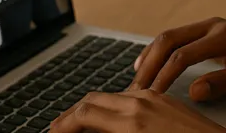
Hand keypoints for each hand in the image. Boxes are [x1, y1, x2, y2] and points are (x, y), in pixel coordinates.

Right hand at [49, 89, 225, 132]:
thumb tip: (91, 130)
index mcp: (133, 123)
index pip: (84, 114)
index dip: (63, 124)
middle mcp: (142, 104)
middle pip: (94, 100)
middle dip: (72, 115)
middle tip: (58, 129)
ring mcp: (156, 99)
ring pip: (112, 96)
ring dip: (92, 109)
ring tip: (80, 124)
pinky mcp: (167, 100)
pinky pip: (132, 96)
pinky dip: (114, 106)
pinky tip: (112, 118)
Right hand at [128, 16, 225, 101]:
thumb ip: (223, 83)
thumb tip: (194, 93)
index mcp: (222, 37)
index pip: (183, 55)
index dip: (165, 75)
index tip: (154, 95)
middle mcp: (210, 25)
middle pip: (168, 39)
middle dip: (149, 64)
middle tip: (137, 88)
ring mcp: (204, 24)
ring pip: (167, 35)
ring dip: (149, 56)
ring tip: (137, 79)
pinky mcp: (201, 28)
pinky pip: (173, 36)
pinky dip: (157, 50)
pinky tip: (146, 64)